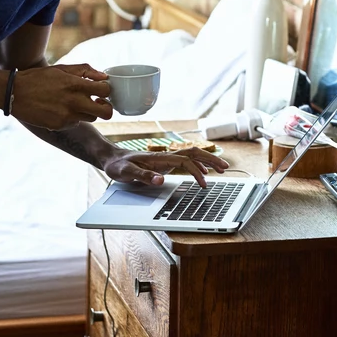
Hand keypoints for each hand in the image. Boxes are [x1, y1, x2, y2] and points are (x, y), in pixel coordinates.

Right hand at [10, 64, 112, 129]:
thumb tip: (103, 76)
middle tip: (99, 103)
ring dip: (88, 112)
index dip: (106, 90)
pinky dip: (72, 117)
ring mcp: (66, 116)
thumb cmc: (38, 78)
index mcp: (75, 85)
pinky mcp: (59, 125)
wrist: (14, 93)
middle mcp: (74, 102)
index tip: (101, 90)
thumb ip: (85, 71)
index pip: (106, 90)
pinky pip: (75, 123)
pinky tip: (60, 109)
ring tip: (76, 104)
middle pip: (106, 112)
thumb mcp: (62, 69)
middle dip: (106, 108)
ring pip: (91, 119)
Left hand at [103, 148, 229, 187]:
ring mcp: (166, 158)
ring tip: (221, 169)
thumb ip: (143, 176)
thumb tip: (160, 180)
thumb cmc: (118, 166)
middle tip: (225, 168)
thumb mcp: (126, 173)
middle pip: (194, 153)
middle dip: (211, 160)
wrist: (111, 158)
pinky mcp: (165, 163)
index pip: (185, 161)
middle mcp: (166, 156)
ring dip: (207, 160)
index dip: (197, 171)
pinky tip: (203, 172)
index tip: (204, 183)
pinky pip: (187, 160)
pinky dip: (198, 164)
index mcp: (159, 158)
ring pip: (192, 155)